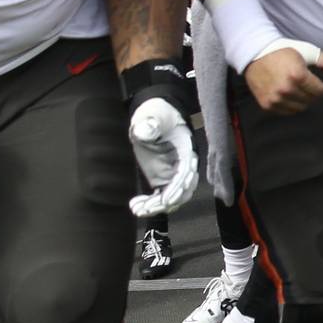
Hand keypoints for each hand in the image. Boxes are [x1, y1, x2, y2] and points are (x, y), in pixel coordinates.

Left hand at [126, 96, 199, 215]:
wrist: (154, 116)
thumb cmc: (157, 113)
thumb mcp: (154, 115)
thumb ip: (150, 123)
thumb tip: (145, 130)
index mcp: (187, 150)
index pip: (186, 173)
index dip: (177, 188)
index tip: (165, 200)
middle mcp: (183, 166)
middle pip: (182, 191)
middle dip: (165, 203)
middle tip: (146, 208)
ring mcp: (173, 174)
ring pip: (172, 198)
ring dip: (156, 207)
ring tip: (137, 209)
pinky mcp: (163, 178)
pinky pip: (161, 196)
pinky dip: (151, 204)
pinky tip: (136, 205)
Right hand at [241, 42, 322, 112]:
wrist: (255, 53)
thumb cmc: (284, 51)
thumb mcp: (307, 51)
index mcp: (298, 75)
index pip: (320, 91)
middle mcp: (286, 89)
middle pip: (311, 100)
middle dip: (315, 93)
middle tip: (313, 86)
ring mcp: (276, 98)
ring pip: (300, 107)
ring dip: (304, 100)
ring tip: (302, 90)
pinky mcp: (267, 104)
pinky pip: (287, 112)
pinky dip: (292, 105)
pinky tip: (292, 95)